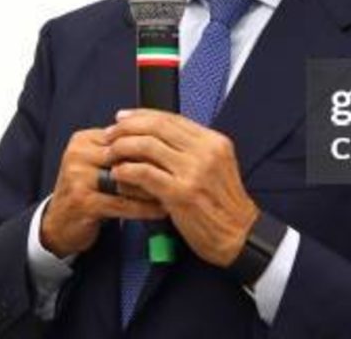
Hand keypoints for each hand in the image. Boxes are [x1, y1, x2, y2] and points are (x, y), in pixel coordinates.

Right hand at [40, 128, 166, 257]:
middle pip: (126, 154)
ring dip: (155, 187)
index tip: (177, 151)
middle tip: (182, 170)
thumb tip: (161, 139)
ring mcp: (78, 178)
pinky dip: (145, 208)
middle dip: (157, 164)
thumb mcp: (98, 164)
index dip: (153, 143)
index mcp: (84, 140)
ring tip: (178, 191)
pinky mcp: (83, 202)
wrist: (58, 223)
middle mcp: (78, 155)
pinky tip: (162, 210)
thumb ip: (121, 150)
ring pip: (126, 179)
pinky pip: (122, 203)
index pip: (125, 134)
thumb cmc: (86, 192)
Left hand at [105, 109, 259, 266]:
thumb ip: (192, 150)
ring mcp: (194, 172)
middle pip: (158, 126)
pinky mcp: (181, 193)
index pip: (172, 118)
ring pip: (148, 145)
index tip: (124, 117)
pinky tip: (119, 173)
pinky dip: (127, 170)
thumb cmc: (223, 206)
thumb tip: (157, 137)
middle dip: (128, 127)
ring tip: (111, 153)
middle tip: (110, 133)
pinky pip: (145, 173)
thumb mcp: (217, 167)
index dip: (143, 115)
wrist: (239, 236)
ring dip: (123, 147)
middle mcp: (205, 152)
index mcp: (214, 142)